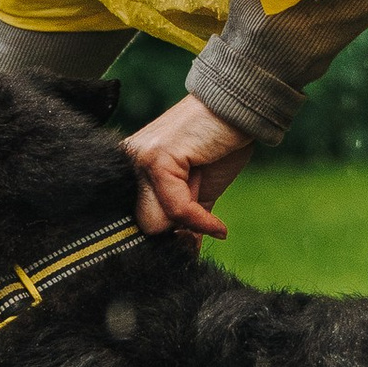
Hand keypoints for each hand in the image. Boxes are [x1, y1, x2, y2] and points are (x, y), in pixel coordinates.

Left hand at [124, 92, 253, 240]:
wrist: (238, 111)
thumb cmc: (220, 147)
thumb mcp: (199, 191)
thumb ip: (187, 218)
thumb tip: (186, 254)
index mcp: (134, 171)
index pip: (136, 222)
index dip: (164, 238)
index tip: (189, 244)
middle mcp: (129, 164)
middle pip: (143, 226)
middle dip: (175, 234)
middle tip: (202, 227)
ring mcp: (139, 159)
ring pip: (155, 223)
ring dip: (189, 228)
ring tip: (210, 220)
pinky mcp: (157, 158)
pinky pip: (176, 209)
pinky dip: (201, 222)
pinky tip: (218, 225)